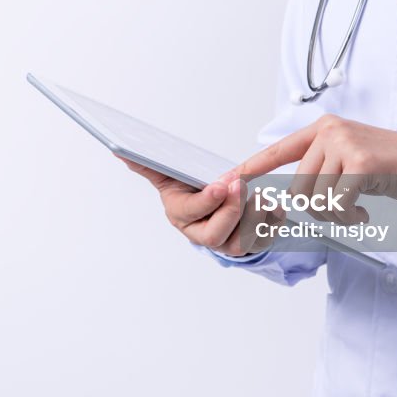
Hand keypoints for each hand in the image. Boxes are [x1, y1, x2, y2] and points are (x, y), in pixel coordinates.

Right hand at [121, 158, 283, 256]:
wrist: (213, 204)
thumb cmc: (189, 187)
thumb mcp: (168, 174)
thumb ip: (147, 164)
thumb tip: (120, 151)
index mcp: (180, 215)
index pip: (191, 213)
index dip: (207, 201)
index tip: (223, 183)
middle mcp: (201, 234)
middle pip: (215, 236)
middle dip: (231, 212)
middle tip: (243, 186)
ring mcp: (225, 243)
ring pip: (240, 244)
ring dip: (253, 220)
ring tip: (262, 195)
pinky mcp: (248, 244)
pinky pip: (262, 243)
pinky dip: (271, 226)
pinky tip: (276, 206)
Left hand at [233, 115, 396, 224]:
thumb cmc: (393, 168)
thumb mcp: (350, 157)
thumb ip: (321, 166)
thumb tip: (290, 193)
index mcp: (323, 128)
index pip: (276, 151)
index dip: (248, 169)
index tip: (223, 182)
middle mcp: (330, 131)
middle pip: (297, 186)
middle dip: (316, 210)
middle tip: (344, 212)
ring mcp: (345, 144)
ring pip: (314, 198)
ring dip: (334, 216)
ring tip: (356, 210)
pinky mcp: (361, 163)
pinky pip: (336, 205)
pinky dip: (349, 218)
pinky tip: (366, 212)